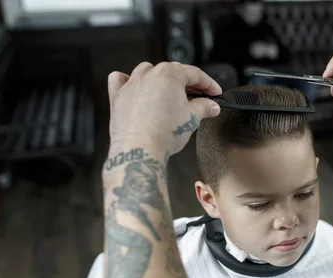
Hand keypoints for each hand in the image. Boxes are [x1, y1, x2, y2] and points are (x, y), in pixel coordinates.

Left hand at [107, 62, 221, 156]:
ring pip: (147, 72)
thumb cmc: (164, 133)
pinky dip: (128, 81)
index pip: (194, 74)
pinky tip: (136, 88)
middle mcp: (148, 74)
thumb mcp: (192, 118)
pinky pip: (120, 80)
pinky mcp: (117, 97)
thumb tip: (211, 106)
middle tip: (199, 97)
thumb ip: (204, 107)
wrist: (140, 150)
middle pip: (172, 71)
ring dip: (160, 80)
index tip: (214, 92)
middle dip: (187, 83)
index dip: (208, 84)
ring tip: (170, 94)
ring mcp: (131, 84)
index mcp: (169, 74)